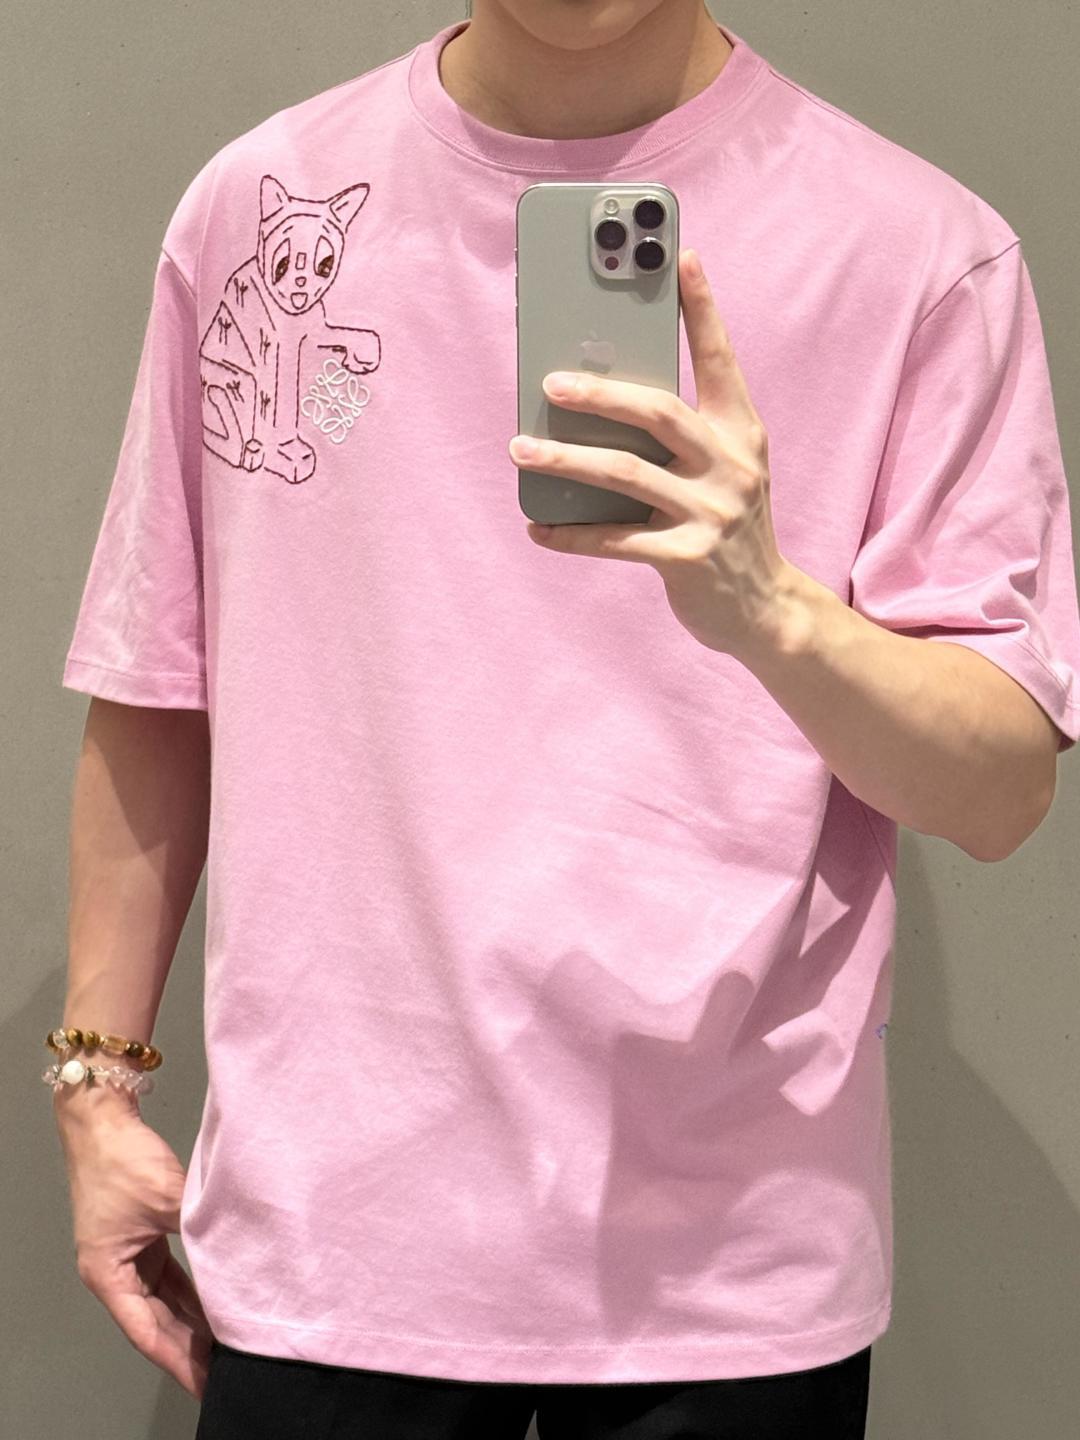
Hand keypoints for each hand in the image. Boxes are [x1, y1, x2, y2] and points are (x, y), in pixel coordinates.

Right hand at [55, 1104, 213, 1399]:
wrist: (103, 1118)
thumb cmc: (122, 1158)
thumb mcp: (168, 1198)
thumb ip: (201, 1228)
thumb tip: (238, 1251)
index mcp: (108, 1273)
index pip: (147, 1331)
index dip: (178, 1359)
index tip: (202, 1382)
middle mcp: (113, 1271)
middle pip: (154, 1321)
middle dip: (188, 1345)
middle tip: (222, 1368)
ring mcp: (126, 1254)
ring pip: (162, 1300)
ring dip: (191, 1319)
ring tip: (226, 1342)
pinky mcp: (139, 1236)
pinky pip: (167, 1275)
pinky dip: (190, 1289)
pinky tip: (216, 1300)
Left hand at [509, 248, 791, 661]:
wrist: (766, 609)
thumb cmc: (729, 528)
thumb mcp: (724, 471)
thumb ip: (684, 435)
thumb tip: (603, 398)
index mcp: (743, 433)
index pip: (721, 360)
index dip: (702, 308)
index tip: (681, 255)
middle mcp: (732, 465)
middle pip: (659, 411)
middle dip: (600, 392)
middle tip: (549, 383)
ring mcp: (711, 513)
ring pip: (626, 473)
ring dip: (567, 459)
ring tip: (521, 449)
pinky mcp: (687, 559)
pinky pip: (615, 540)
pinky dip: (571, 534)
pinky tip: (538, 526)